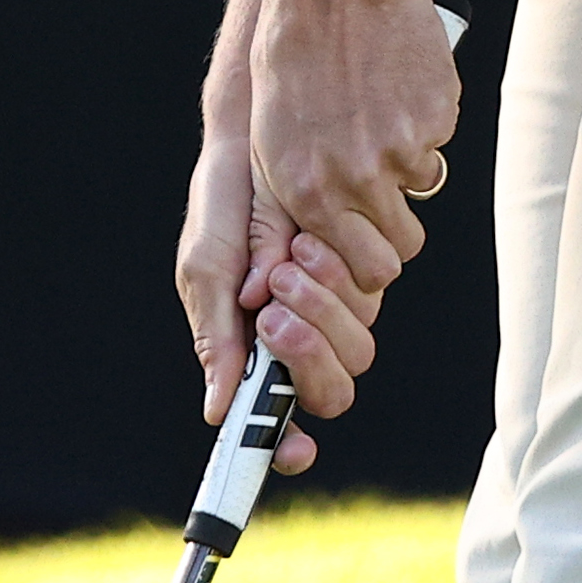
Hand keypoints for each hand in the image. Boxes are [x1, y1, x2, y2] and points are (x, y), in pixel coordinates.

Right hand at [175, 131, 389, 473]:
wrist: (260, 134)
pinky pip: (373, 295)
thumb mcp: (208, 269)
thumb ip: (217, 338)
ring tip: (287, 263)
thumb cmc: (222, 205)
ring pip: (358, 346)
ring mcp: (338, 307)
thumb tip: (218, 412)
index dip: (288, 443)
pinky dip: (339, 276)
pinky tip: (308, 239)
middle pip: (332, 390)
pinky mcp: (366, 271)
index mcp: (256, 351)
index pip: (281, 417)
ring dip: (323, 311)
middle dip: (307, 358)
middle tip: (274, 314)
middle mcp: (302, 337)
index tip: (296, 448)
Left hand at [247, 0, 461, 282]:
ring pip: (421, 187)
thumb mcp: (268, 139)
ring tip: (375, 118)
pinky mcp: (437, 116)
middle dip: (393, 229)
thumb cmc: (289, 56)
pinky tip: (392, 88)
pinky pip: (437, 140)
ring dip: (404, 166)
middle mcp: (360, 179)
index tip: (363, 240)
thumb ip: (294, 203)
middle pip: (402, 245)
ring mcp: (404, 148)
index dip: (369, 259)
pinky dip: (420, 123)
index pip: (366, 270)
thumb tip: (310, 254)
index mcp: (310, 192)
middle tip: (379, 192)